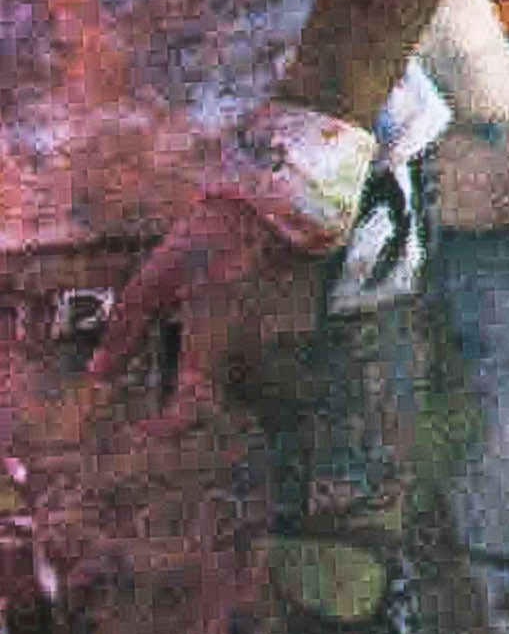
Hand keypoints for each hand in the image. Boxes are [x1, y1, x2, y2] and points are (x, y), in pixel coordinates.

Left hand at [90, 194, 322, 437]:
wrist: (273, 205)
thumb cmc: (208, 239)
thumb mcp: (153, 281)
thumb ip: (126, 330)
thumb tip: (99, 374)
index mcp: (211, 343)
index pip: (191, 410)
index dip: (163, 428)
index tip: (139, 429)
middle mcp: (245, 350)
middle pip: (212, 392)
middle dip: (181, 395)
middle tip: (155, 382)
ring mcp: (270, 339)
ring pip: (233, 372)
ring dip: (207, 369)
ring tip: (185, 342)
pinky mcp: (284, 324)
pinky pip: (253, 350)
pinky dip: (230, 347)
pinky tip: (215, 317)